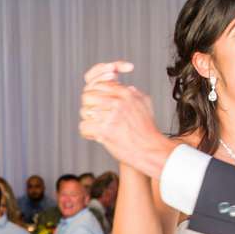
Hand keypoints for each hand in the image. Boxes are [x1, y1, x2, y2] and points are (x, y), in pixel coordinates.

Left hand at [78, 61, 172, 176]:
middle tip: (93, 115)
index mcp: (126, 94)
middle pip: (88, 95)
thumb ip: (136, 94)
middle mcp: (118, 103)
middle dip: (88, 105)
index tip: (98, 103)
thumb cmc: (148, 130)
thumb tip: (128, 88)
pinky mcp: (105, 130)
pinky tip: (95, 135)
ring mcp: (111, 116)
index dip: (96, 94)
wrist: (150, 149)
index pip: (100, 84)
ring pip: (84, 111)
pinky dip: (87, 132)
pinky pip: (84, 126)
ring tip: (96, 126)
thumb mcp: (146, 105)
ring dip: (88, 120)